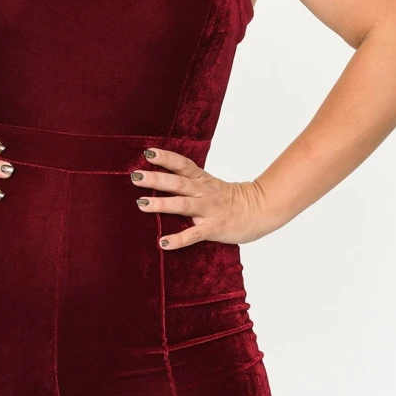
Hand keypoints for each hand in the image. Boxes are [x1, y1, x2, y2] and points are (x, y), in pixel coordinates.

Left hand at [128, 147, 281, 247]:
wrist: (260, 210)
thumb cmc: (229, 199)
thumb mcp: (209, 185)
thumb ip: (188, 182)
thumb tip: (159, 179)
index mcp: (202, 180)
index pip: (183, 165)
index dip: (166, 158)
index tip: (148, 152)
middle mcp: (204, 193)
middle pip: (178, 183)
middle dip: (156, 179)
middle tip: (135, 176)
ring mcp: (209, 211)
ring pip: (183, 205)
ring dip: (162, 204)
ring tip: (141, 204)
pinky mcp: (213, 229)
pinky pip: (193, 235)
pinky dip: (178, 240)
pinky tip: (162, 243)